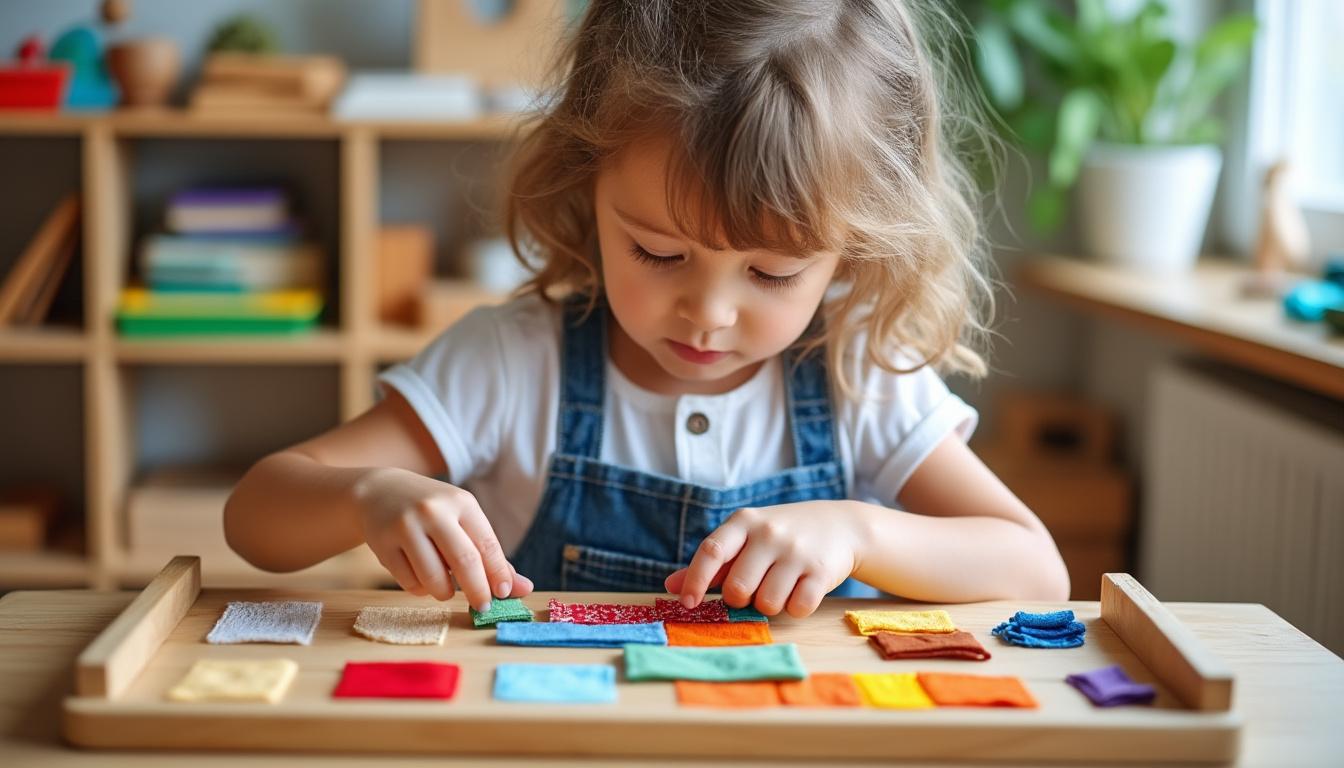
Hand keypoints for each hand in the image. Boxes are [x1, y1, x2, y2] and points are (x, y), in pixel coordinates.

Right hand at [354, 466, 532, 610]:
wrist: (379, 491)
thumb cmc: (432, 512)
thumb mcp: (462, 520)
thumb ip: (491, 556)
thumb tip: (523, 589)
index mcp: (461, 502)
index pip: (487, 544)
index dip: (498, 573)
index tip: (504, 594)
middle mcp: (434, 511)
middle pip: (464, 561)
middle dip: (477, 591)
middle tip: (483, 606)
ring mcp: (406, 526)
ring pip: (434, 578)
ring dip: (445, 592)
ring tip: (445, 586)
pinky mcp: (382, 543)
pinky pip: (410, 583)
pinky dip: (421, 589)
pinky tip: (420, 575)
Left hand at [664, 501, 865, 616]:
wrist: (841, 524)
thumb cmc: (781, 536)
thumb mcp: (746, 538)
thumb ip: (712, 564)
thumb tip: (671, 588)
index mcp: (744, 521)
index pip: (712, 550)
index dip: (695, 580)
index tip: (688, 603)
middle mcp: (769, 533)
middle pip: (737, 588)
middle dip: (740, 599)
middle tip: (752, 589)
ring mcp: (797, 551)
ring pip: (767, 603)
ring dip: (769, 606)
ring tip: (780, 587)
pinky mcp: (822, 571)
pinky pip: (797, 608)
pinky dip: (795, 609)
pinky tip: (801, 590)